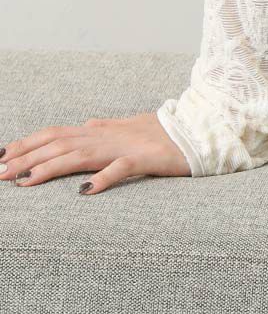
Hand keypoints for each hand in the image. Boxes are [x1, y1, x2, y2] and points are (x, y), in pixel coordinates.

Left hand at [1, 111, 190, 191]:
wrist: (202, 130)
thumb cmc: (167, 134)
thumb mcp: (131, 128)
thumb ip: (107, 126)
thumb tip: (86, 123)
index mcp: (101, 130)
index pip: (55, 134)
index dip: (26, 144)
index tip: (0, 156)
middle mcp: (108, 136)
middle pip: (58, 144)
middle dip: (25, 158)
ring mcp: (126, 147)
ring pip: (80, 154)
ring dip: (49, 167)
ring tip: (24, 181)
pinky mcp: (147, 159)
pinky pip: (122, 169)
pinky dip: (103, 178)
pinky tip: (84, 191)